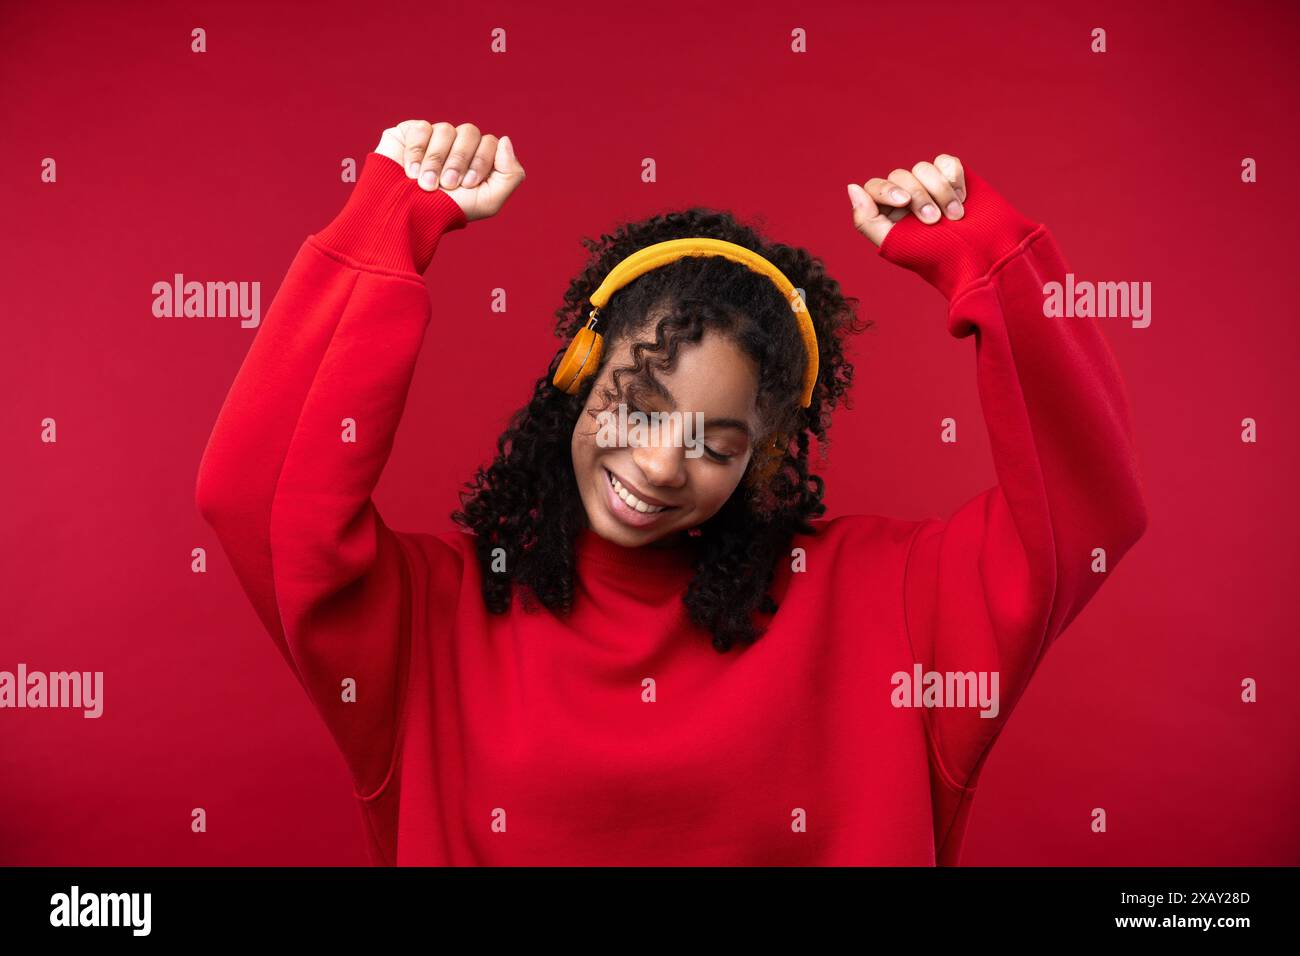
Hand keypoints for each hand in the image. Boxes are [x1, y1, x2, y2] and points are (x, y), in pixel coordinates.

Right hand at [375, 120, 525, 222]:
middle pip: (470, 132)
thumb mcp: (488, 202)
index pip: (490, 142)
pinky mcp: (410, 132)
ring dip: (436, 161)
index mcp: (477, 158)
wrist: (407, 214)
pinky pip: (421, 128)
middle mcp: (458, 144)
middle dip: (459, 161)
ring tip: (426, 184)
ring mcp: (435, 137)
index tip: (467, 185)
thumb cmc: (447, 211)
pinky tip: (411, 171)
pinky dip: (417, 152)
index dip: (480, 162)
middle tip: (447, 185)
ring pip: (446, 130)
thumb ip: (511, 174)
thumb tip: (505, 140)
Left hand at [847, 154, 966, 246]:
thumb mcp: (896, 244)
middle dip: (919, 196)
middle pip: (900, 176)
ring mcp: (930, 186)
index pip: (875, 187)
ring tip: (955, 215)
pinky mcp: (953, 178)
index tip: (904, 202)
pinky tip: (962, 197)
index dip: (887, 190)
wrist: (980, 256)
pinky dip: (953, 176)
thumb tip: (853, 188)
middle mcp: (907, 198)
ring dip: (940, 190)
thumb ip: (867, 220)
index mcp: (889, 214)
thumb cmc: (937, 256)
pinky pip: (946, 162)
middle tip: (935, 220)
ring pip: (923, 167)